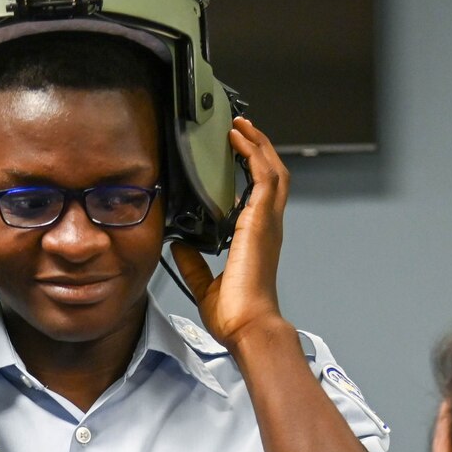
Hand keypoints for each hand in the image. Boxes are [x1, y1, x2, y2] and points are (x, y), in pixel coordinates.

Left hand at [169, 117, 290, 347]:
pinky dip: (253, 154)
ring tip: (241, 126)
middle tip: (240, 129)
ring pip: (272, 170)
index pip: (260, 196)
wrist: (247, 325)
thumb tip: (178, 246)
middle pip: (272, 176)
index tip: (236, 154)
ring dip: (258, 145)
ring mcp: (267, 222)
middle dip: (258, 149)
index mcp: (256, 240)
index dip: (252, 171)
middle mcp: (267, 227)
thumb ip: (193, 263)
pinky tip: (238, 139)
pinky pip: (263, 176)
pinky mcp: (260, 220)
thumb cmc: (235, 314)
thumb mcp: (205, 284)